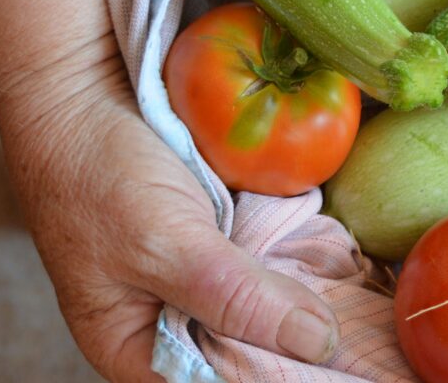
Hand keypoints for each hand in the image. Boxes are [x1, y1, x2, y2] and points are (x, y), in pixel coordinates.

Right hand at [0, 51, 339, 381]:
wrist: (80, 93)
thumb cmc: (95, 175)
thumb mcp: (165, 245)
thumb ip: (236, 298)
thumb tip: (318, 344)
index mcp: (140, 351)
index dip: (282, 377)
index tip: (343, 366)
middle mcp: (175, 324)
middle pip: (254, 355)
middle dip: (305, 344)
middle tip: (368, 339)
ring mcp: (205, 281)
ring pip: (272, 311)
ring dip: (314, 302)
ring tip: (367, 305)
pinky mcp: (227, 242)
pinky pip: (275, 265)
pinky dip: (306, 260)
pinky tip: (347, 263)